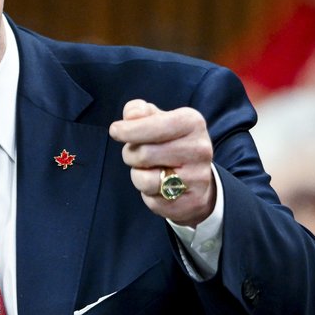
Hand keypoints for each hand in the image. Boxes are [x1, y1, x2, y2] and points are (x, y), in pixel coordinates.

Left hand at [108, 100, 216, 226]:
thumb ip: (141, 112)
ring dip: (137, 174)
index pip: (153, 125)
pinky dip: (147, 193)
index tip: (115, 130)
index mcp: (192, 123)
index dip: (128, 129)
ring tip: (148, 170)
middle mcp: (199, 149)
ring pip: (144, 179)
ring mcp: (197, 177)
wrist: (199, 182)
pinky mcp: (190, 202)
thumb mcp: (160, 121)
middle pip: (143, 153)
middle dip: (130, 154)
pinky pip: (152, 200)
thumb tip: (131, 114)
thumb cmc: (171, 144)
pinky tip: (159, 186)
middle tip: (136, 154)